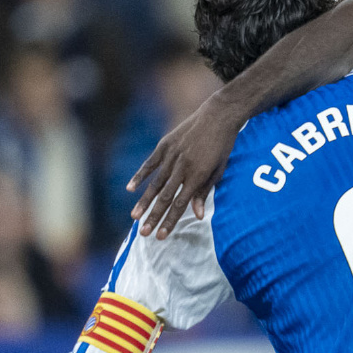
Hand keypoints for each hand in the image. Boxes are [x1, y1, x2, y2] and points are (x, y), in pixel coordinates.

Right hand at [127, 101, 234, 237]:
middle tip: (144, 233)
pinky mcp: (165, 145)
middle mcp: (182, 167)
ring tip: (134, 217)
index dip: (170, 221)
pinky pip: (150, 163)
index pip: (181, 204)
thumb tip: (196, 216)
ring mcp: (172, 155)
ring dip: (144, 201)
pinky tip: (130, 189)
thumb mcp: (219, 170)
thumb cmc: (222, 146)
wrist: (218, 116)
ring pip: (155, 183)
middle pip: (165, 197)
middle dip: (154, 217)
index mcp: (198, 175)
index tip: (162, 236)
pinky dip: (140, 176)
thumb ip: (205, 192)